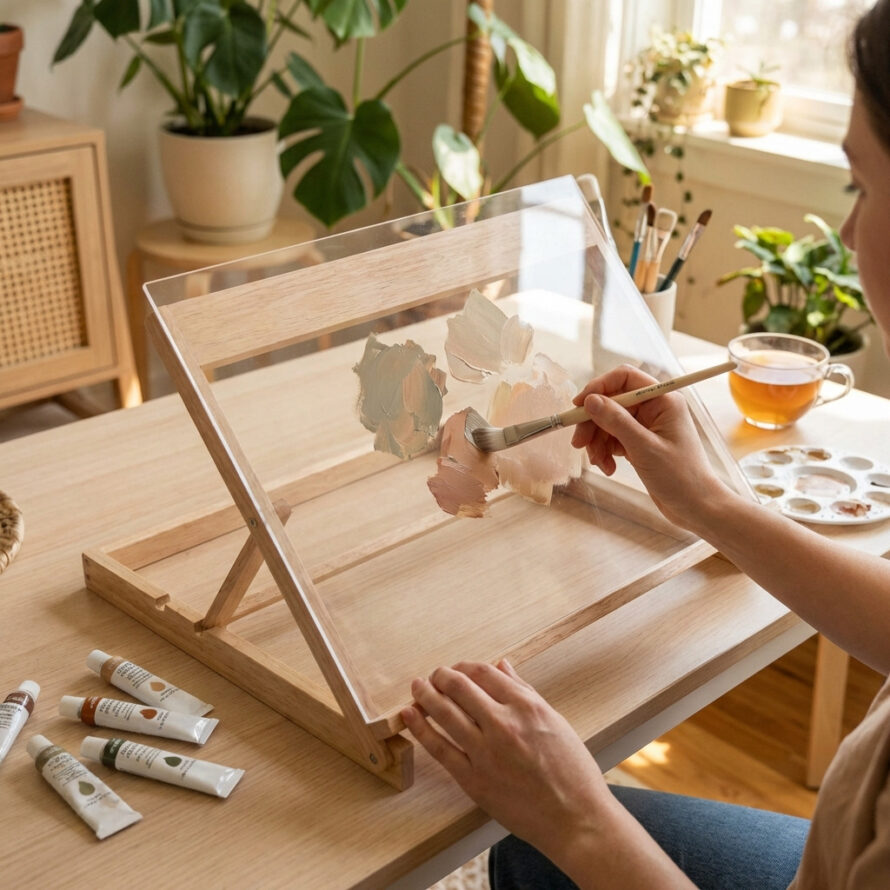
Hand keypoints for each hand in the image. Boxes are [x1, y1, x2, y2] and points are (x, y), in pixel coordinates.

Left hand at [401, 660, 611, 863]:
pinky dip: (420, 728)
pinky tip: (409, 715)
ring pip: (444, 713)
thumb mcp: (554, 720)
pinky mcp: (473, 780)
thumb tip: (501, 666)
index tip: (456, 669)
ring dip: (425, 695)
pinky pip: (439, 748)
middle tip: (433, 676)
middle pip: (459, 687)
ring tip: (416, 688)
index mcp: (526, 706)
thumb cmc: (572, 771)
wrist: (575, 819)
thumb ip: (524, 691)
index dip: (464, 666)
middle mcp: (503, 724)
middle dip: (441, 676)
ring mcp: (486, 752)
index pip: (483, 673)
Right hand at [570, 365, 726, 527]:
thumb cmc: (681, 477)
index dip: (598, 387)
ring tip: (598, 463)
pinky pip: (613, 439)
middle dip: (592, 422)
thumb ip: (616, 421)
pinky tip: (608, 467)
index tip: (578, 405)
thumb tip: (590, 400)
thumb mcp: (644, 448)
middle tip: (578, 443)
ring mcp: (646, 426)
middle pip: (611, 402)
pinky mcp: (640, 443)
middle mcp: (654, 408)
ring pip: (608, 422)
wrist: (697, 507)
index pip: (624, 378)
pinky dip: (605, 451)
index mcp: (662, 400)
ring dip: (597, 441)